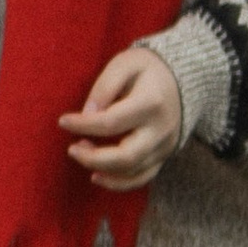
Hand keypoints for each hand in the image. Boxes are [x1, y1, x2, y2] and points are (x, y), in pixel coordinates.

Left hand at [63, 46, 184, 190]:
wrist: (185, 78)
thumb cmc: (148, 69)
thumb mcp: (126, 63)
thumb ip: (105, 86)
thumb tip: (88, 114)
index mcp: (151, 102)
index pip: (111, 122)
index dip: (83, 125)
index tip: (63, 121)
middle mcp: (161, 129)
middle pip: (125, 156)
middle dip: (93, 158)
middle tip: (72, 149)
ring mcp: (165, 146)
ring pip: (132, 171)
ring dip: (101, 168)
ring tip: (81, 152)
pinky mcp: (164, 156)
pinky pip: (142, 178)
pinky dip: (118, 183)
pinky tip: (97, 175)